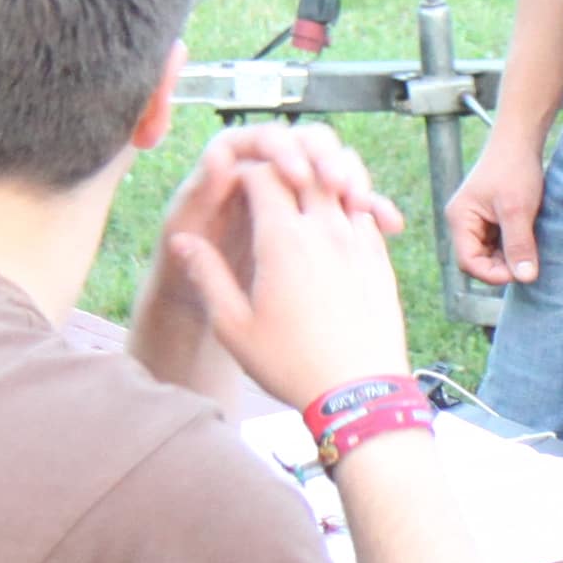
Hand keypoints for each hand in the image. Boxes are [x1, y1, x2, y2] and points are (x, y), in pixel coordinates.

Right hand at [145, 126, 401, 353]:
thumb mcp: (233, 326)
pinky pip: (364, 213)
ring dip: (318, 184)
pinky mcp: (381, 258)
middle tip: (269, 187)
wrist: (360, 394)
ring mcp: (358, 241)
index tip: (235, 188)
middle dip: (284, 169)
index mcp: (283, 239)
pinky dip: (347, 208)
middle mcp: (324, 229)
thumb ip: (207, 275)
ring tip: (302, 202)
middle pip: (304, 170)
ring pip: (339, 186)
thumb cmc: (291, 364)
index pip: (262, 174)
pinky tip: (334, 230)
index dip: (245, 173)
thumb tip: (182, 241)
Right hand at [444, 136, 543, 288]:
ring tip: (529, 246)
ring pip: (489, 254)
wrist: (521, 139)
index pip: (468, 262)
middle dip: (501, 266)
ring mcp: (475, 220)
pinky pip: (497, 243)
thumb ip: (519, 244)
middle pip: (477, 261)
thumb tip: (525, 277)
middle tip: (528, 261)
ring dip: (508, 256)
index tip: (520, 272)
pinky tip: (527, 237)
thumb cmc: (514, 168)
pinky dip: (512, 246)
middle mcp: (462, 222)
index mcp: (460, 219)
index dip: (493, 274)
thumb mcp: (518, 209)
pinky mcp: (489, 218)